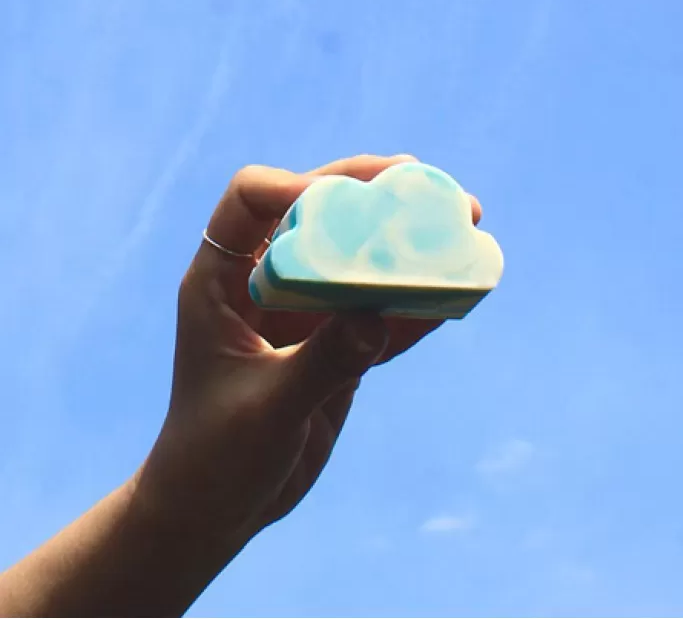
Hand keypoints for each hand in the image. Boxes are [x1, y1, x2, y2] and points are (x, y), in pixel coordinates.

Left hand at [135, 154, 481, 549]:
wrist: (219, 506)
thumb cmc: (215, 457)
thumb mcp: (267, 410)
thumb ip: (322, 363)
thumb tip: (379, 316)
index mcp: (221, 281)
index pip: (251, 200)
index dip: (297, 184)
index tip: (351, 196)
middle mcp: (263, 284)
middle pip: (316, 214)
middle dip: (371, 195)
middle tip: (427, 184)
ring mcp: (302, 313)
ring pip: (355, 260)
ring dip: (403, 244)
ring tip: (460, 226)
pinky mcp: (333, 345)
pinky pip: (377, 313)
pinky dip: (413, 304)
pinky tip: (454, 297)